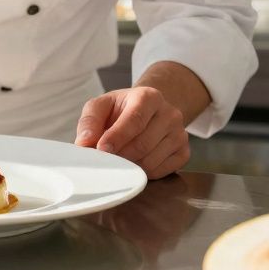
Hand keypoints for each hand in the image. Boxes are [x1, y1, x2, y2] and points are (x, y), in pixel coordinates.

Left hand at [75, 87, 190, 178]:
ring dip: (129, 166)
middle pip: (143, 144)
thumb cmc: (122, 109)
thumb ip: (90, 120)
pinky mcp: (184, 152)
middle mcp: (169, 114)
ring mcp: (180, 134)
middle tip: (105, 160)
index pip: (134, 120)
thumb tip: (84, 143)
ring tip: (118, 160)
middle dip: (120, 156)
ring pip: (151, 160)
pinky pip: (161, 171)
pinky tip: (134, 163)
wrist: (149, 111)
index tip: (101, 150)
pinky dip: (143, 173)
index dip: (116, 137)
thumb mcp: (102, 105)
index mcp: (149, 97)